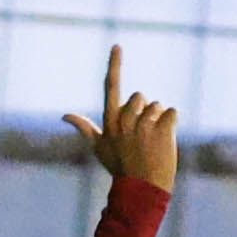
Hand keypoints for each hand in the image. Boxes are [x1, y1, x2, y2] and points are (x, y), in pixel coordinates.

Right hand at [64, 47, 179, 192]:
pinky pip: (172, 112)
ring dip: (158, 121)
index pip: (111, 87)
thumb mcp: (100, 148)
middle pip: (140, 97)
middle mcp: (125, 120)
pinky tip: (165, 141)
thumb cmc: (120, 168)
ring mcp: (144, 124)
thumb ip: (85, 127)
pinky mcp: (163, 128)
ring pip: (156, 106)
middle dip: (144, 112)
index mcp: (110, 122)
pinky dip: (172, 124)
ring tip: (152, 143)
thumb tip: (64, 115)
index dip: (114, 65)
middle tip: (142, 137)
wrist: (143, 190)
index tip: (117, 46)